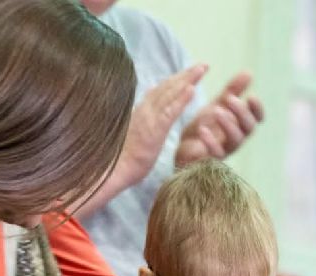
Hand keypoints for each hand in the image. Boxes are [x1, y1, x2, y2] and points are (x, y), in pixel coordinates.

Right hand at [73, 65, 205, 218]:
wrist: (112, 171)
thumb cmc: (121, 158)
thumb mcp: (133, 132)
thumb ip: (141, 113)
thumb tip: (148, 92)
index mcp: (141, 111)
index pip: (160, 90)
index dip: (176, 79)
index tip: (190, 71)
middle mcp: (144, 110)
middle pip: (168, 87)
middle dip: (186, 74)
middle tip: (204, 64)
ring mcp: (149, 119)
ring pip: (171, 94)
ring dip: (188, 80)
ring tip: (202, 68)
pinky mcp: (154, 130)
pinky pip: (170, 112)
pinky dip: (182, 100)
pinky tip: (192, 89)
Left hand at [175, 71, 263, 165]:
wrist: (184, 148)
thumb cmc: (205, 127)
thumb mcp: (218, 105)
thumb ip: (232, 91)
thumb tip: (249, 73)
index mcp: (240, 125)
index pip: (257, 118)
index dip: (257, 109)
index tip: (251, 96)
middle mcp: (237, 138)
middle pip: (249, 128)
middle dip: (242, 113)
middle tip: (230, 99)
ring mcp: (225, 150)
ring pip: (236, 140)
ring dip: (229, 125)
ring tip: (217, 111)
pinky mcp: (211, 160)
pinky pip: (216, 154)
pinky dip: (210, 141)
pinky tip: (202, 129)